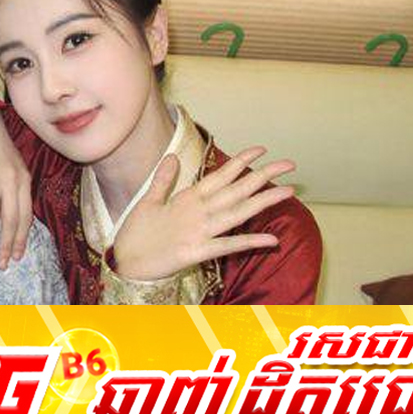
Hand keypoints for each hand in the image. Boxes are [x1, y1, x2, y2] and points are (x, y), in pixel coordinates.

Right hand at [0, 88, 32, 269]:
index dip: (20, 238)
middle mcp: (11, 181)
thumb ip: (16, 188)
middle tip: (1, 264)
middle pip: (10, 220)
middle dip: (6, 245)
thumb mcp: (14, 164)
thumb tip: (15, 216)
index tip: (16, 255)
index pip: (25, 215)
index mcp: (23, 179)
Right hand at [112, 147, 295, 280]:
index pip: (220, 175)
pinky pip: (228, 247)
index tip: (262, 150)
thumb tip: (172, 157)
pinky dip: (250, 243)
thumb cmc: (135, 234)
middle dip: (263, 176)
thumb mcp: (147, 201)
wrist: (124, 263)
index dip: (241, 162)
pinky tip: (271, 240)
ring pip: (237, 213)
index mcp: (186, 198)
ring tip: (288, 192)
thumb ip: (163, 179)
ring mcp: (198, 232)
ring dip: (263, 202)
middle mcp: (196, 211)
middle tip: (289, 165)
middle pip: (236, 190)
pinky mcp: (196, 253)